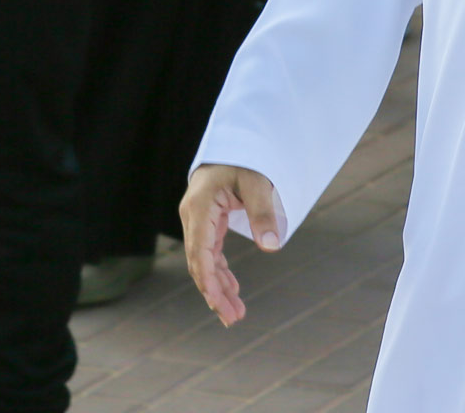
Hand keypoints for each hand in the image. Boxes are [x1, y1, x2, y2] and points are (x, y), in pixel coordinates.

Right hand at [180, 163, 283, 326]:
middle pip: (199, 263)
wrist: (234, 144)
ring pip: (204, 263)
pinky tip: (232, 291)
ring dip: (218, 288)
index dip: (209, 280)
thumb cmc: (245, 159)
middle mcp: (193, 217)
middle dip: (215, 293)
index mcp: (200, 207)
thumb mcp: (258, 182)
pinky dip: (220, 273)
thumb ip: (263, 213)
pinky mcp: (206, 224)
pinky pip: (211, 255)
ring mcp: (197, 222)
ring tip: (235, 314)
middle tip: (232, 319)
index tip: (219, 303)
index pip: (200, 251)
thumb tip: (272, 248)